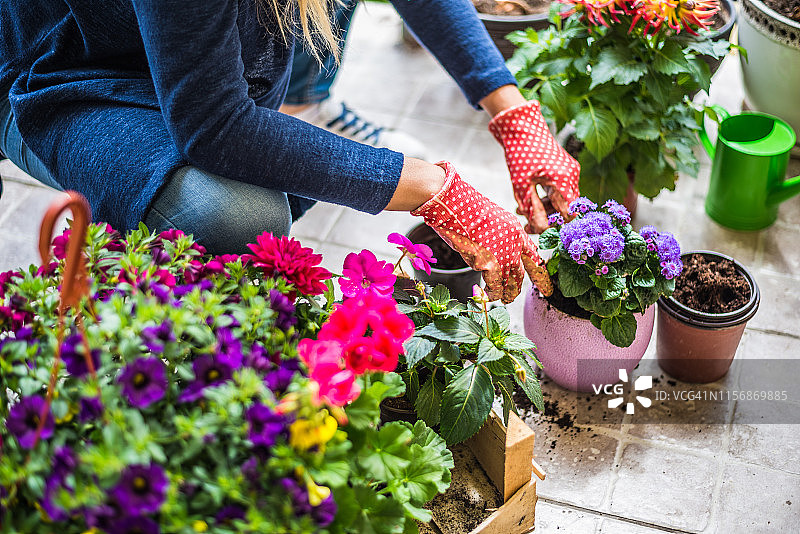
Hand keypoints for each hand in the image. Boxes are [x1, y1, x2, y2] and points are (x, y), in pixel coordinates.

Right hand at [411, 162, 551, 302]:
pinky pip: (495, 286)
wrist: (457, 208)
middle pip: (524, 272)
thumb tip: (494, 250)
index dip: (538, 269)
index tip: (545, 282)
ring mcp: (504, 256)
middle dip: (528, 285)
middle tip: (532, 294)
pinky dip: (492, 294)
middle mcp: (515, 245)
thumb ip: (499, 236)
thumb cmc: (467, 211)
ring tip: (506, 299)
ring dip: (509, 294)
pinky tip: (490, 296)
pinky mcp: (491, 265)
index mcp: (516, 231)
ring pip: (512, 282)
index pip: (533, 254)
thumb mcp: (491, 220)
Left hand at [489, 100, 579, 233]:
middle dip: (547, 218)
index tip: (542, 234)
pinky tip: (529, 199)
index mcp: (564, 179)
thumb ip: (533, 209)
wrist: (521, 127)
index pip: (569, 214)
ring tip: (522, 212)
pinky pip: (559, 190)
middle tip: (527, 225)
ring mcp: (570, 171)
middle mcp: (572, 175)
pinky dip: (545, 197)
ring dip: (544, 208)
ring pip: (562, 200)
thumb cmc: (520, 153)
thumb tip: (542, 231)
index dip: (558, 227)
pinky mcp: (565, 169)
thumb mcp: (522, 185)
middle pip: (566, 208)